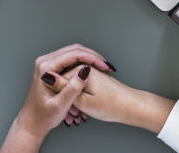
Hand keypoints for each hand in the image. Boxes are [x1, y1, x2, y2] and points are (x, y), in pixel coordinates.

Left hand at [0, 44, 114, 152]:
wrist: (32, 122)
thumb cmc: (43, 116)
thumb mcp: (60, 105)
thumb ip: (72, 88)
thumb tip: (85, 70)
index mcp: (45, 68)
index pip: (73, 55)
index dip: (92, 59)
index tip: (105, 66)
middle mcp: (44, 62)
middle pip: (73, 50)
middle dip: (92, 56)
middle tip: (107, 66)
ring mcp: (47, 63)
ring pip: (73, 53)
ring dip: (89, 58)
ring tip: (103, 68)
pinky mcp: (51, 68)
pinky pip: (70, 59)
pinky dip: (83, 62)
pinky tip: (93, 70)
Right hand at [44, 67, 175, 132]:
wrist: (131, 106)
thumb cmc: (112, 106)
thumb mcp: (83, 102)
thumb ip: (64, 89)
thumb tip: (47, 76)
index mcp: (80, 69)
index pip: (56, 77)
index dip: (56, 93)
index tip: (61, 105)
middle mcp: (84, 66)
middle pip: (63, 78)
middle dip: (64, 94)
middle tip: (70, 110)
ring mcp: (89, 70)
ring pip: (71, 82)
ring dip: (71, 96)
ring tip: (77, 111)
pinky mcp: (93, 76)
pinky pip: (79, 84)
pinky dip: (78, 95)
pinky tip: (82, 107)